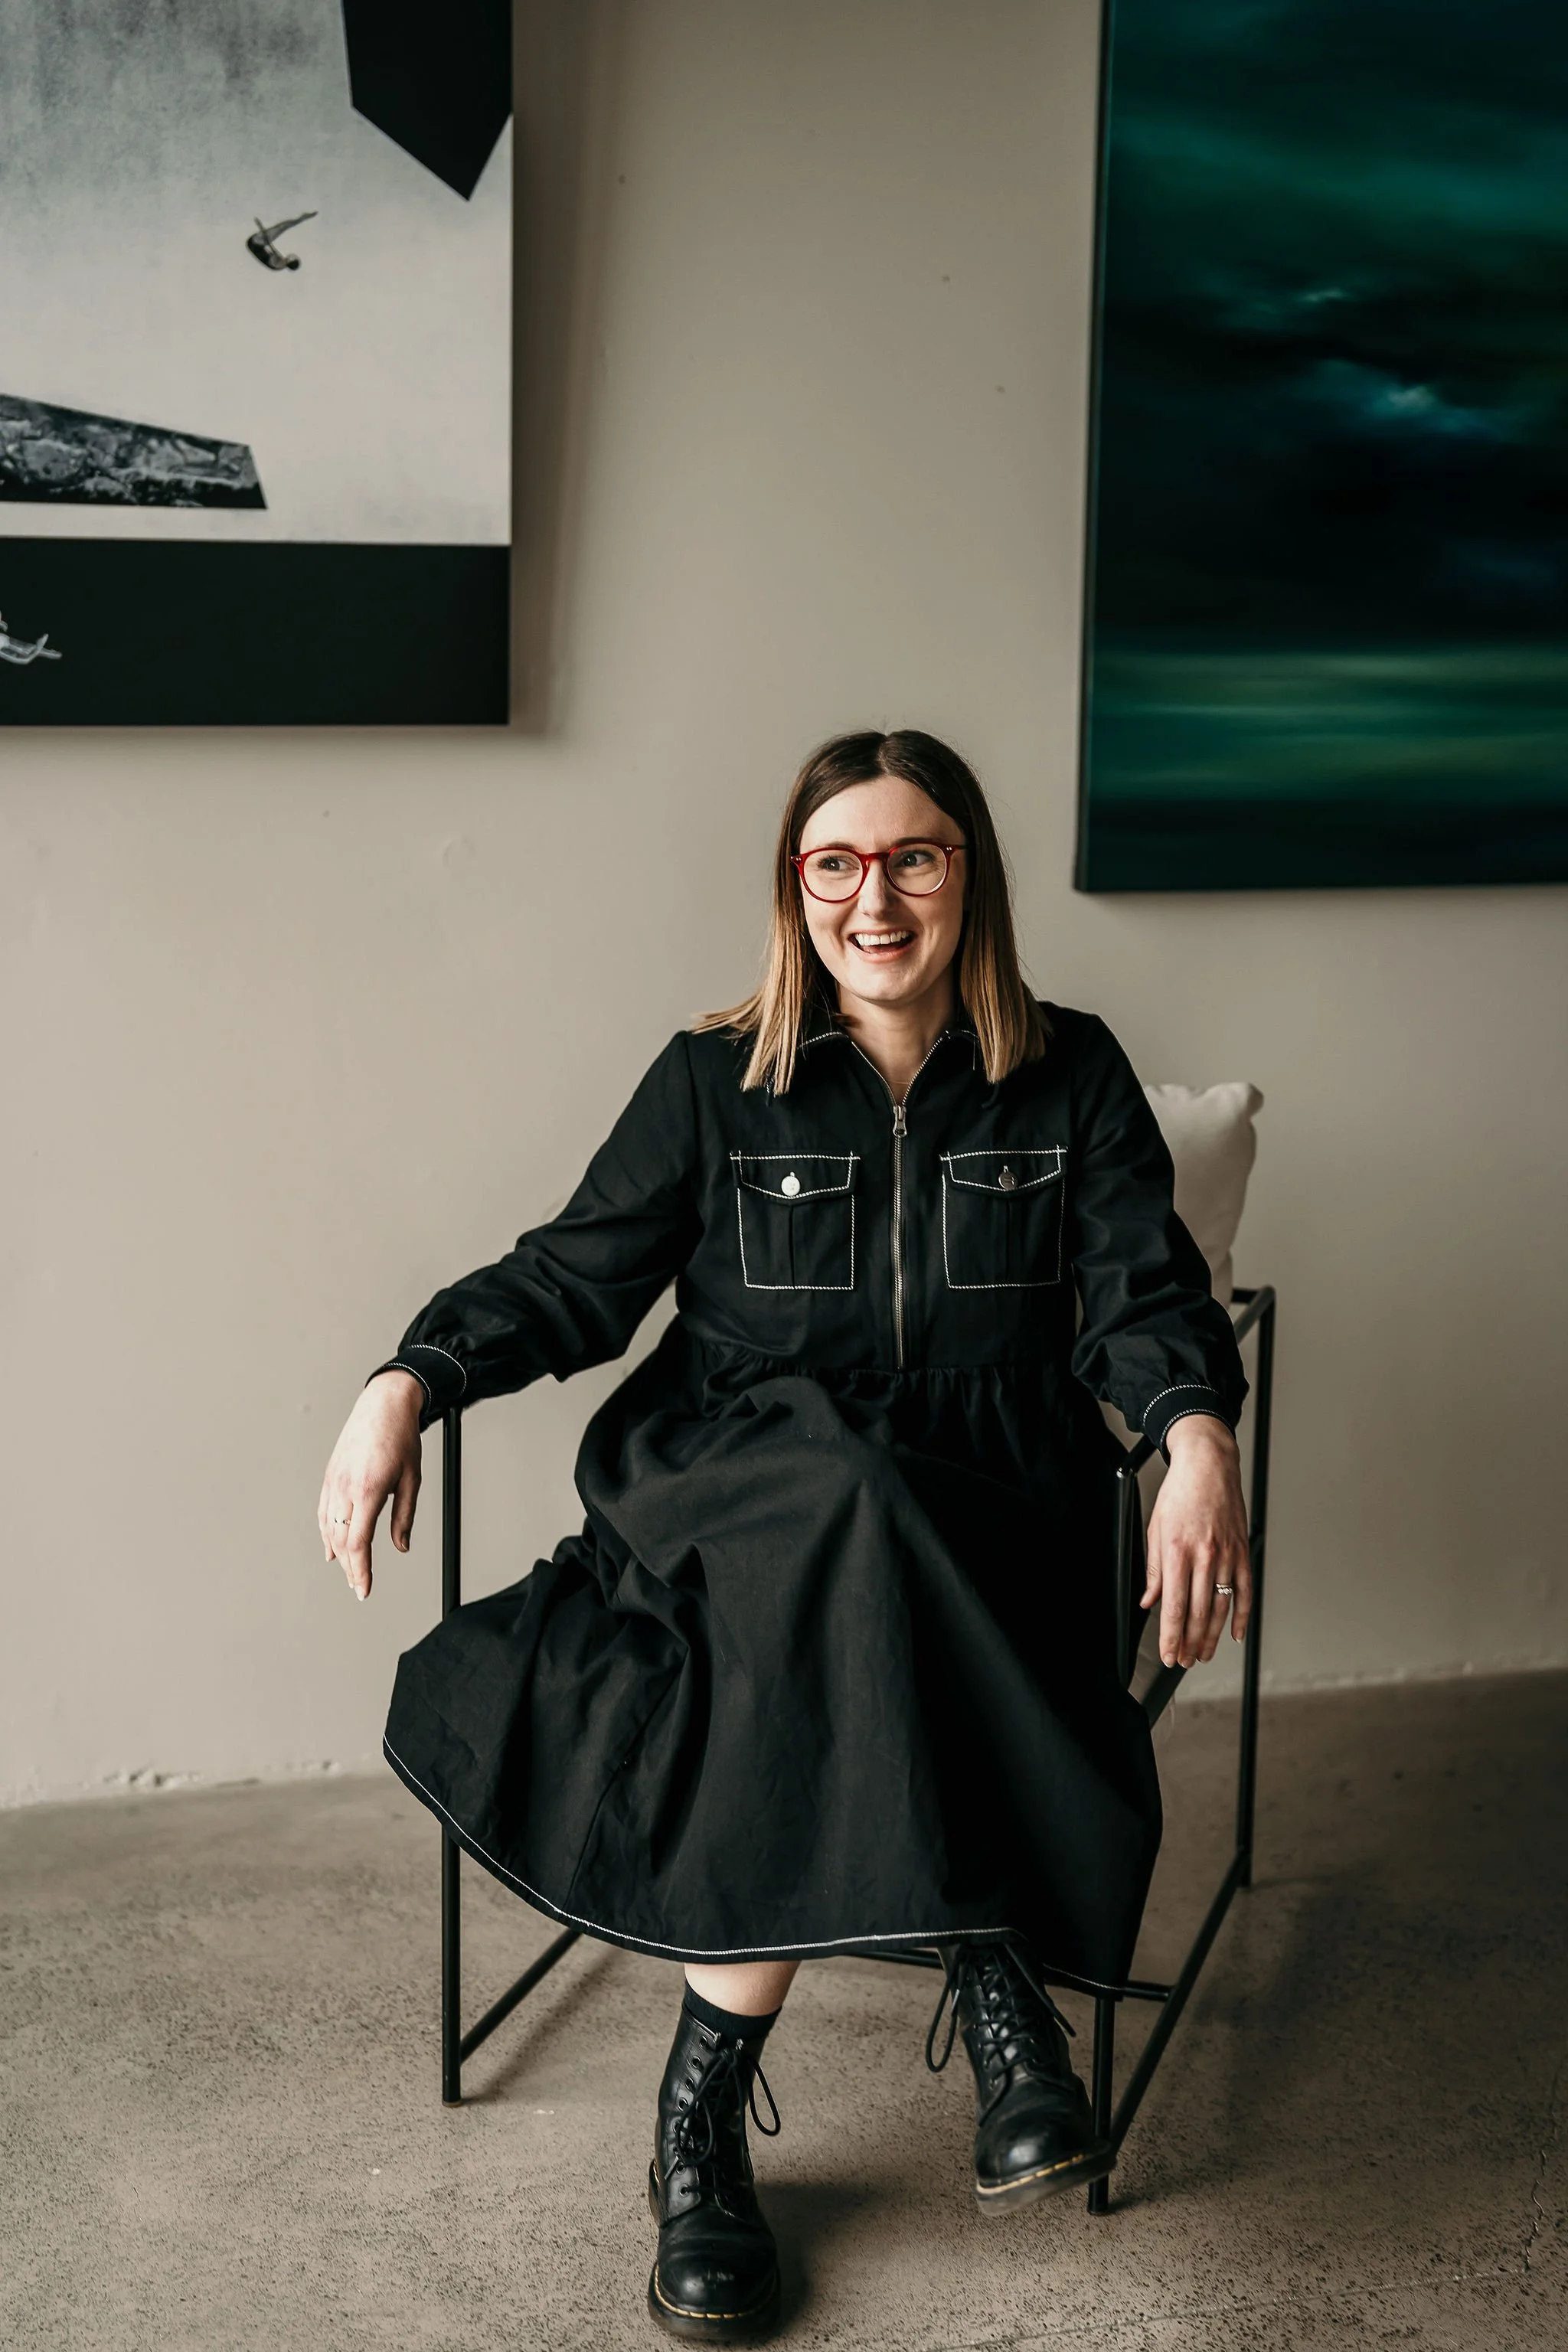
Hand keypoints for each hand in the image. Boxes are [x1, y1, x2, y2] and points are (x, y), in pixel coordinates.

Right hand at [318, 1371, 424, 1600]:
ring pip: (329, 1528)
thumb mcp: (412, 1479)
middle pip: (342, 1540)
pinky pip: (324, 1512)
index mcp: (368, 1489)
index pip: (359, 1542)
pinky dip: (327, 1534)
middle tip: (360, 1587)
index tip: (364, 1589)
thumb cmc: (401, 1438)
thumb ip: (404, 1516)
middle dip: (350, 1568)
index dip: (361, 1570)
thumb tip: (401, 1547)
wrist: (382, 1404)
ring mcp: (333, 1481)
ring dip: (338, 1554)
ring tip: (349, 1573)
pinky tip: (332, 1549)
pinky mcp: (329, 1476)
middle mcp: (345, 1487)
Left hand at [1142, 1416, 1250, 1668]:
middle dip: (1189, 1643)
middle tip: (1183, 1662)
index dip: (1170, 1635)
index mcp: (1177, 1550)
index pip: (1173, 1605)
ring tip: (1202, 1654)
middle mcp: (1204, 1555)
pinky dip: (1241, 1617)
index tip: (1168, 1653)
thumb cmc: (1180, 1493)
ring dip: (1211, 1637)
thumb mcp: (1155, 1528)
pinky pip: (1244, 1591)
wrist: (1209, 1465)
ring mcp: (1227, 1555)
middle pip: (1197, 1612)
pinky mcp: (1242, 1552)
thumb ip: (1154, 1569)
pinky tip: (1235, 1635)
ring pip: (1220, 1608)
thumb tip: (1149, 1600)